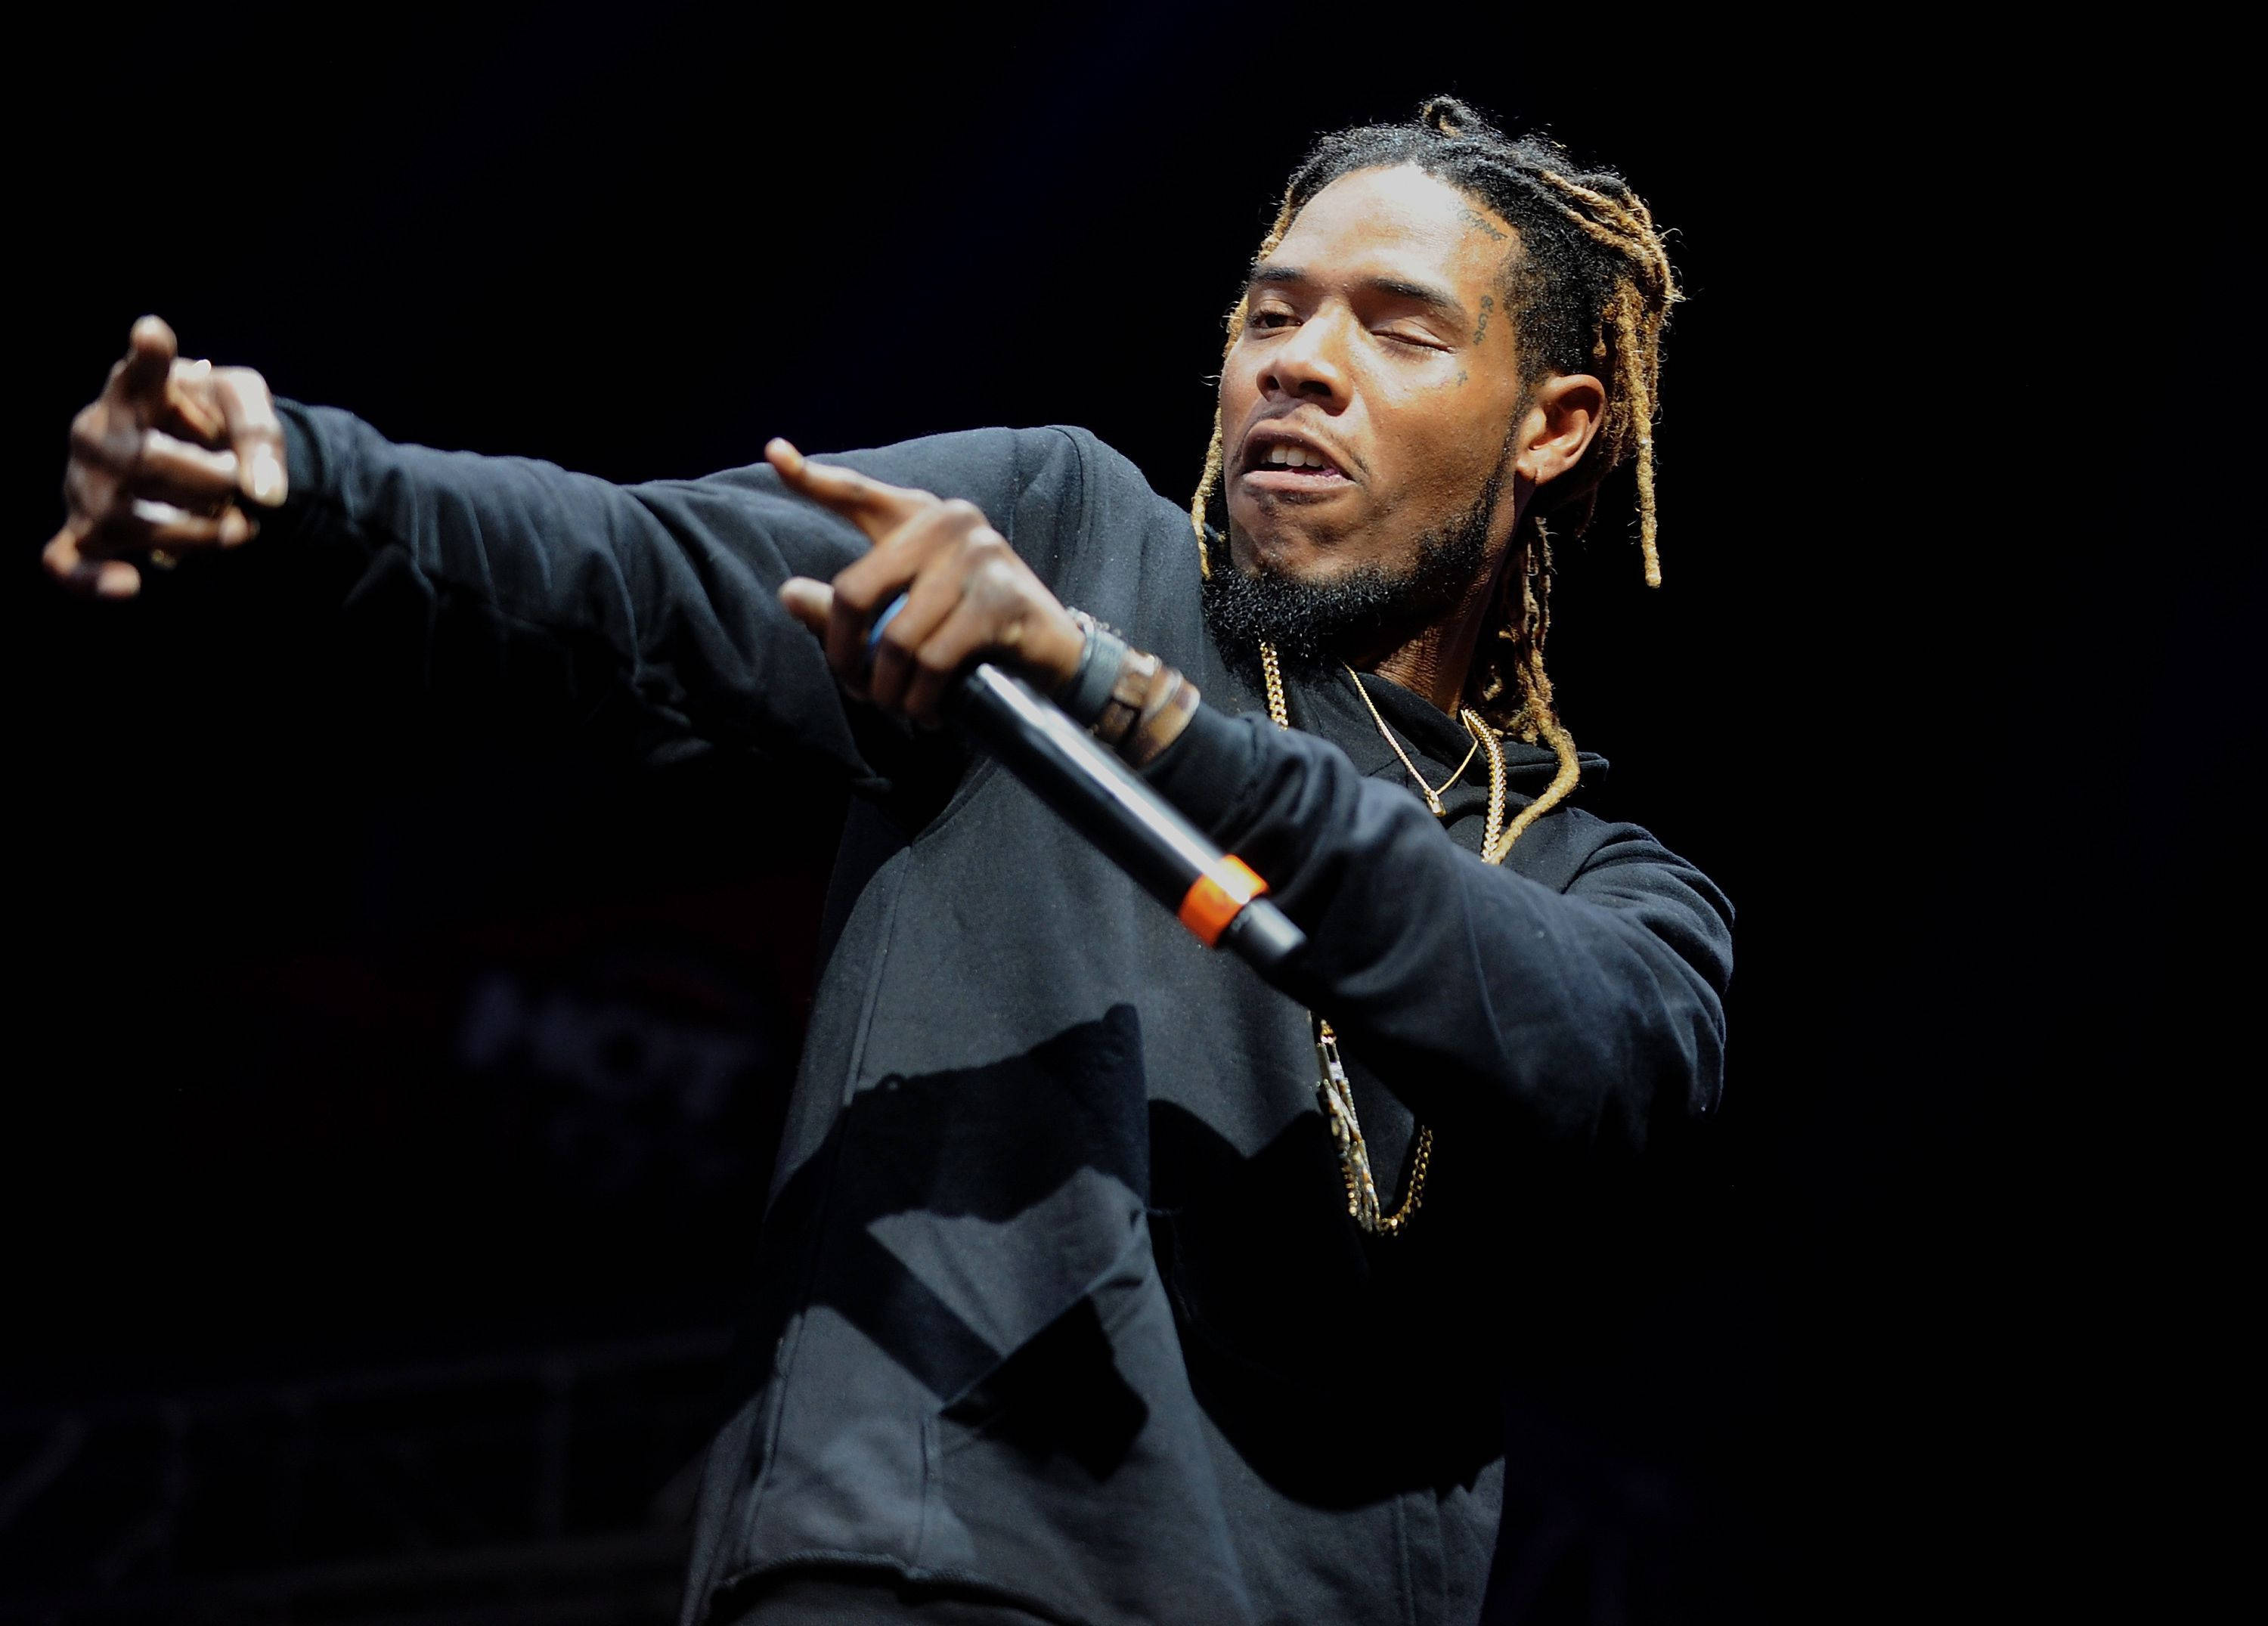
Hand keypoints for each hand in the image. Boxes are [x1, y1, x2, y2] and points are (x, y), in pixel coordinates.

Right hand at [42, 316, 287, 598]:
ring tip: (238, 527)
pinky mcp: (84, 532)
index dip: (148, 360)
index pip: (139, 373)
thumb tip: (263, 495)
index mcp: (134, 391)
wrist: (198, 460)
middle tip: (238, 484)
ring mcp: (85, 487)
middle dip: (210, 482)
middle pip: (147, 463)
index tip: (154, 335)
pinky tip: (130, 584)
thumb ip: (262, 434)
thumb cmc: (213, 422)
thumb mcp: (246, 406)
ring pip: (128, 520)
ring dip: (196, 532)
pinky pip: (67, 562)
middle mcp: (97, 435)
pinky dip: (93, 579)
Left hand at [770, 439, 1082, 725]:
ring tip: (898, 708)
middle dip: (846, 654)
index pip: (858, 495)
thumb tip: (789, 595)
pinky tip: (927, 715)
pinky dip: (922, 700)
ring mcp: (979, 556)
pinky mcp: (1000, 599)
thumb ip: (852, 605)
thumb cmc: (975, 633)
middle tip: (856, 691)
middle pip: (856, 591)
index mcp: (922, 518)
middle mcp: (949, 522)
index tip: (774, 453)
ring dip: (889, 690)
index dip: (812, 478)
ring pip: (897, 638)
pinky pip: (934, 660)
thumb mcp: (909, 614)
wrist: (1054, 656)